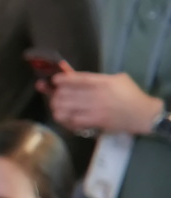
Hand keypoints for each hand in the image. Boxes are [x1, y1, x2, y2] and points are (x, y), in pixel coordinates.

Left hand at [48, 71, 163, 135]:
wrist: (143, 114)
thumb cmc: (130, 94)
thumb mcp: (117, 79)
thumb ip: (97, 78)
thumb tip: (75, 76)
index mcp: (103, 82)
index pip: (78, 79)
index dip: (63, 79)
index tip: (54, 80)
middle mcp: (98, 94)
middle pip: (67, 93)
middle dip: (56, 95)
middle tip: (55, 96)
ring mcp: (96, 109)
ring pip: (66, 108)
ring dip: (58, 108)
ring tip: (57, 107)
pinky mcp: (96, 121)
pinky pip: (73, 121)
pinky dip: (66, 120)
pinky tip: (66, 118)